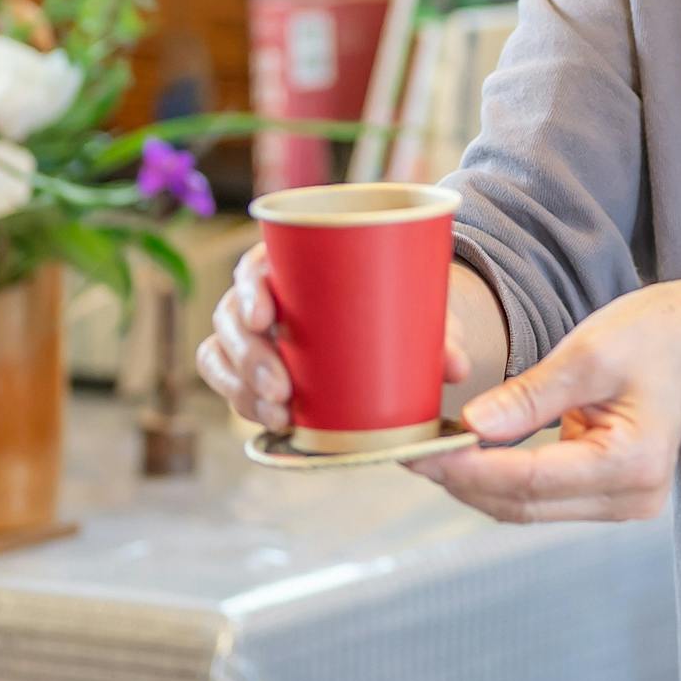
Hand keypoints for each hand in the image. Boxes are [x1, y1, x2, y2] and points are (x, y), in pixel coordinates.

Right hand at [196, 246, 490, 438]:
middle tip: (283, 389)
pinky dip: (241, 400)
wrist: (386, 324)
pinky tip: (270, 419)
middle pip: (231, 317)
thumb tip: (459, 368)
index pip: (254, 266)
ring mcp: (250, 332)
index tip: (266, 315)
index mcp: (291, 262)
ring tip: (281, 414)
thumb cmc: (392, 304)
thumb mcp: (414, 311)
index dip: (250, 290)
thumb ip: (437, 335)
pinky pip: (227, 381)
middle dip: (250, 357)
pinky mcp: (251, 367)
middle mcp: (260, 293)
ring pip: (221, 353)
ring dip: (242, 387)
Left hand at [408, 273, 680, 524]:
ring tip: (430, 450)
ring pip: (527, 508)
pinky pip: (541, 497)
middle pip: (524, 504)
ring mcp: (624, 503)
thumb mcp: (587, 354)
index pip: (530, 479)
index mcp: (633, 463)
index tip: (420, 451)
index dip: (468, 468)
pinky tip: (467, 453)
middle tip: (409, 450)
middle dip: (463, 480)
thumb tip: (470, 425)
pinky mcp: (609, 496)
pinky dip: (502, 478)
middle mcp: (633, 498)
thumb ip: (528, 397)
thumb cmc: (652, 333)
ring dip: (477, 483)